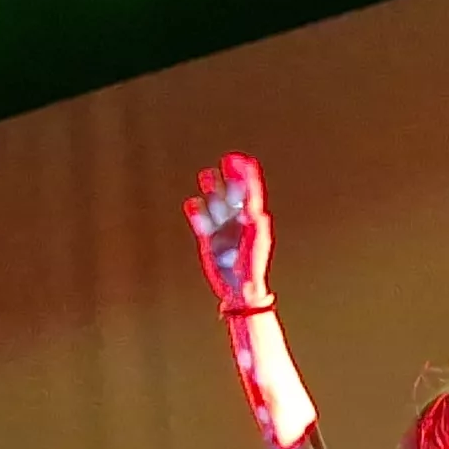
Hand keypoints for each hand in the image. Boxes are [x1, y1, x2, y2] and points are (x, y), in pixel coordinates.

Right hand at [185, 154, 275, 310]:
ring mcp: (223, 229)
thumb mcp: (256, 241)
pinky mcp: (209, 239)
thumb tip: (253, 210)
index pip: (250, 192)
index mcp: (253, 219)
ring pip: (215, 203)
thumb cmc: (252, 266)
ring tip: (207, 175)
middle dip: (228, 178)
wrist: (239, 289)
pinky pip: (201, 221)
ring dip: (211, 189)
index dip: (245, 174)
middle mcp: (238, 220)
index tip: (240, 159)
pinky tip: (192, 204)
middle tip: (225, 161)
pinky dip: (197, 212)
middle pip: (232, 193)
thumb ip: (253, 226)